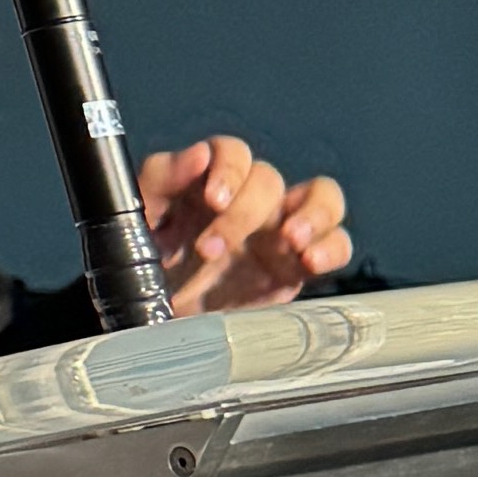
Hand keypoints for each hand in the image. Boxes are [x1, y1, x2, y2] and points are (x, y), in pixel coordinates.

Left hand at [140, 130, 352, 314]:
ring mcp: (280, 230)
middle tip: (209, 250)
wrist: (158, 323)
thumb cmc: (146, 264)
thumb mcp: (140, 219)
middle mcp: (249, 200)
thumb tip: (197, 154)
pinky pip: (337, 243)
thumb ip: (161, 179)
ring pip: (322, 196)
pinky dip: (332, 247)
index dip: (229, 168)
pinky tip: (310, 262)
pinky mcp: (298, 266)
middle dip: (244, 213)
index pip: (232, 152)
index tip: (214, 198)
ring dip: (313, 213)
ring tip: (291, 241)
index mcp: (208, 181)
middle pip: (268, 180)